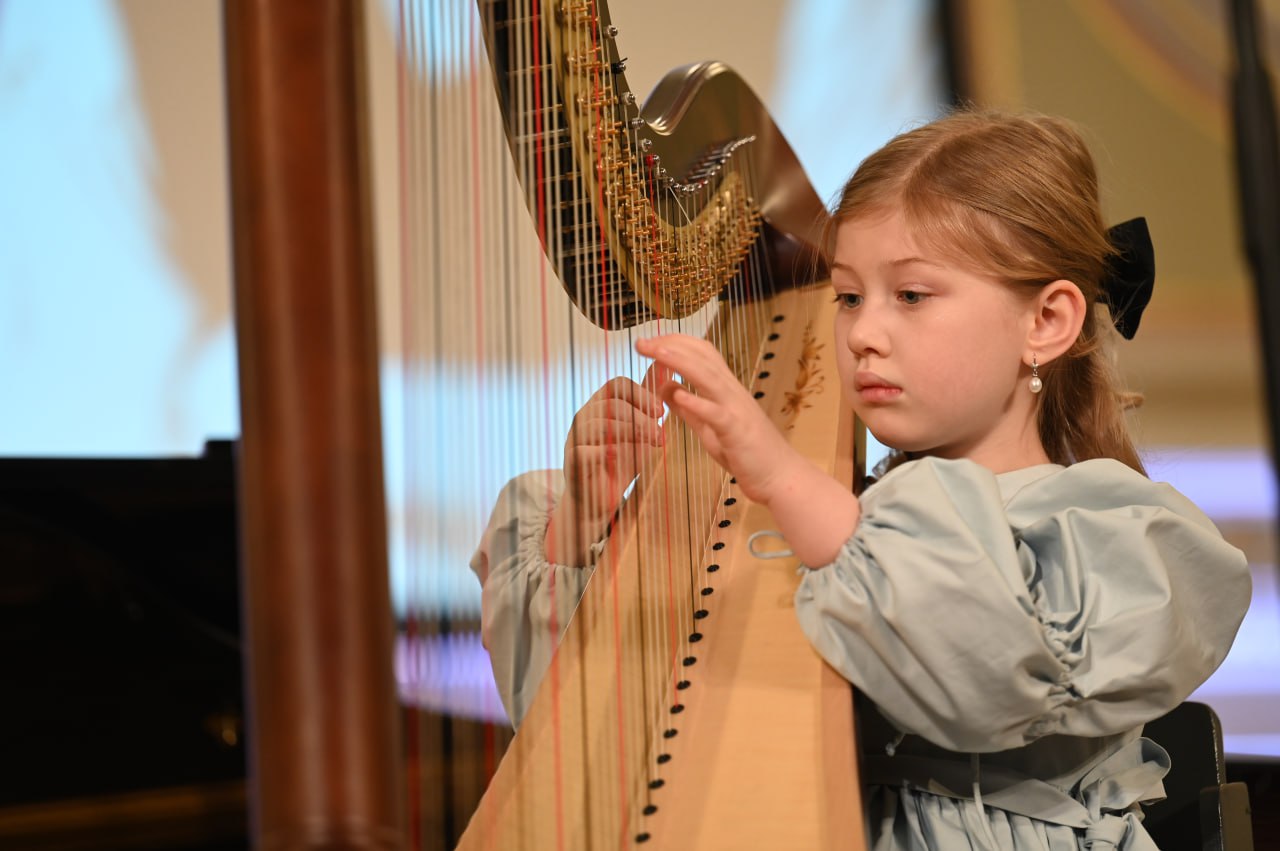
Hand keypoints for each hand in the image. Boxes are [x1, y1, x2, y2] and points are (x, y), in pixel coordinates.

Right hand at [545, 375, 664, 564]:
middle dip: (640, 417)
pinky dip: (605, 451)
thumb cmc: (622, 462)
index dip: (641, 394)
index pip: (618, 384)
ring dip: (629, 432)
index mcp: (602, 404)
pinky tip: (620, 455)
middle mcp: (585, 416)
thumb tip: (666, 369)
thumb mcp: (642, 433)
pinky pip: (585, 450)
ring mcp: (575, 437)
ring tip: (650, 444)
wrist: (601, 499)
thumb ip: (650, 407)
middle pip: (611, 403)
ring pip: (599, 423)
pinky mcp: (571, 460)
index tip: (660, 412)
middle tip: (659, 434)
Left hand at [634, 334, 802, 506]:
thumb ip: (688, 409)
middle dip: (670, 345)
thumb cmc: (747, 453)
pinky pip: (716, 413)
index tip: (650, 342)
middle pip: (702, 357)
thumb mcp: (708, 428)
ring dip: (680, 362)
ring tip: (656, 353)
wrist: (780, 477)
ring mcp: (736, 409)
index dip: (675, 342)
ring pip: (708, 377)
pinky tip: (678, 396)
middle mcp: (732, 391)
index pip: (701, 353)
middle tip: (641, 342)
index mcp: (725, 389)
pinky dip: (697, 402)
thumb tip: (665, 388)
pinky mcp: (736, 431)